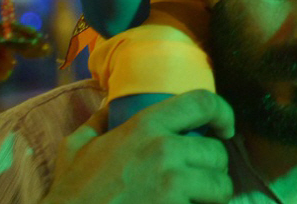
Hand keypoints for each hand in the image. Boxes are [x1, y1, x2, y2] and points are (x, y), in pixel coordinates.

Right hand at [45, 90, 234, 203]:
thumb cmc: (72, 192)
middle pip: (217, 152)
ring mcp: (174, 187)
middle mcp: (166, 151)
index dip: (222, 111)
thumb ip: (98, 121)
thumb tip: (109, 105)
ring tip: (200, 198)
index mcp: (147, 125)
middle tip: (201, 175)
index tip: (225, 126)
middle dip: (213, 166)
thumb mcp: (77, 146)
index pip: (202, 103)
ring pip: (220, 186)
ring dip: (214, 194)